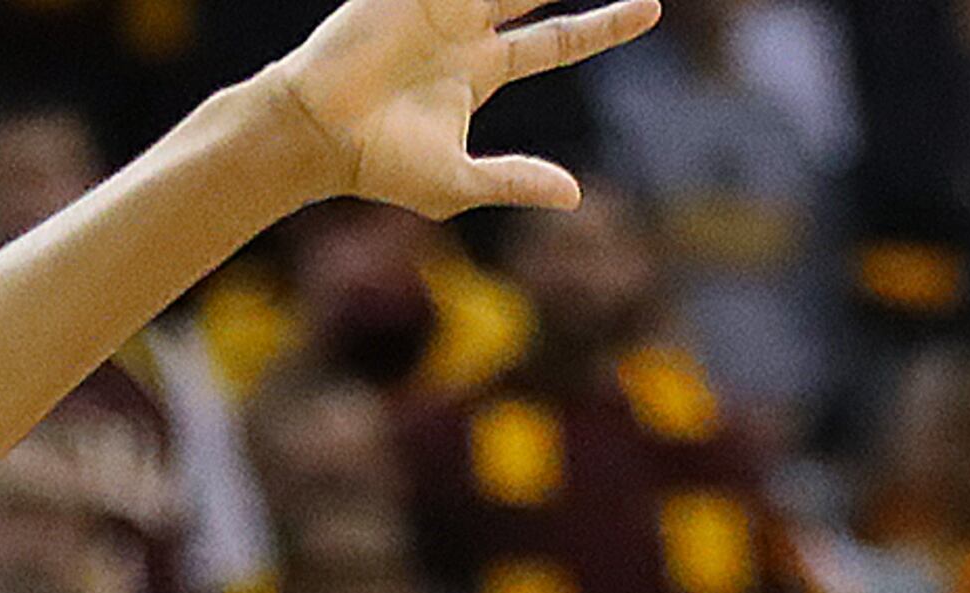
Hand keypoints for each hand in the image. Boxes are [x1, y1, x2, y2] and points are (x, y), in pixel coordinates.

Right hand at [268, 0, 658, 220]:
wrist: (320, 132)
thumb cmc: (381, 166)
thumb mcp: (459, 182)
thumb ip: (515, 180)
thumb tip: (574, 197)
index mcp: (481, 71)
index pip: (557, 39)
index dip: (603, 23)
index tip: (649, 6)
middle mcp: (466, 30)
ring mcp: (440, 3)